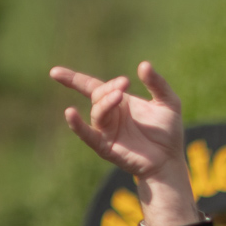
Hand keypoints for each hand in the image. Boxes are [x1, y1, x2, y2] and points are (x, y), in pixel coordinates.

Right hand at [49, 61, 200, 225]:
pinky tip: (70, 113)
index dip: (72, 78)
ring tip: (119, 95)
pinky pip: (87, 135)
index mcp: (119, 102)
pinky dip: (77, 125)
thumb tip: (143, 65)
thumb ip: (157, 84)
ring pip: (97, 112)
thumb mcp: (169, 102)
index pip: (91, 86)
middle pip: (97, 95)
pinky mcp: (105, 146)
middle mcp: (109, 115)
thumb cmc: (168, 132)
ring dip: (105, 102)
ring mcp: (106, 131)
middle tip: (125, 84)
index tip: (55, 73)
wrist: (169, 160)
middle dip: (108, 88)